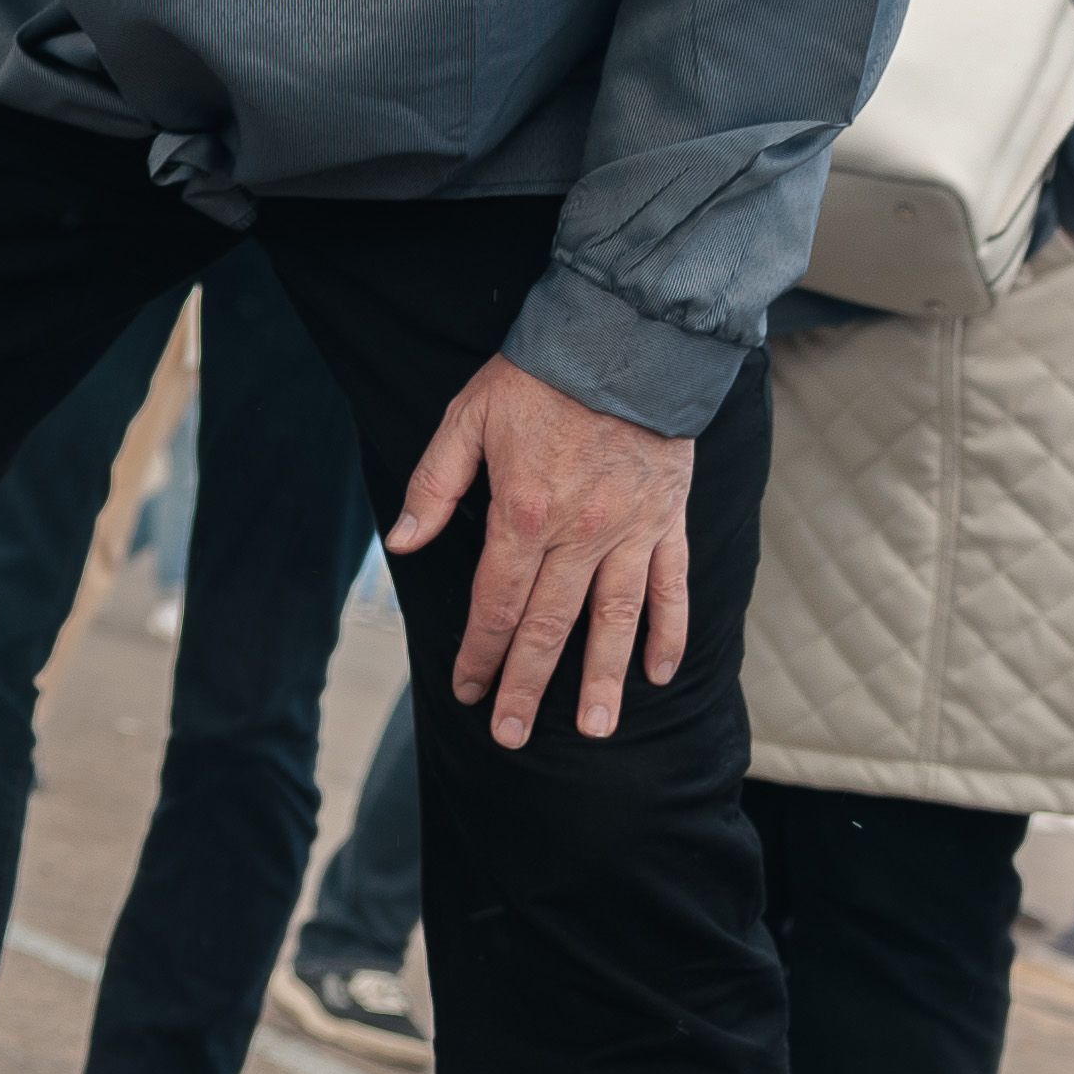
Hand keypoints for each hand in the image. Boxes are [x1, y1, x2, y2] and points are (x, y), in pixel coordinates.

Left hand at [387, 354, 699, 747]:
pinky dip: (668, 631)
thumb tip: (401, 544)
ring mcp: (631, 530)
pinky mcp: (668, 518)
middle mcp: (580, 533)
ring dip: (601, 679)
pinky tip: (659, 672)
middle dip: (526, 685)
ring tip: (594, 730)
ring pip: (615, 620)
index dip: (478, 652)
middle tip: (512, 737)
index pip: (495, 604)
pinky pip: (671, 585)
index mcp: (523, 514)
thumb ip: (433, 486)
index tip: (467, 691)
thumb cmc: (538, 376)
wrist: (624, 336)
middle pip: (548, 626)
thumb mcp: (466, 419)